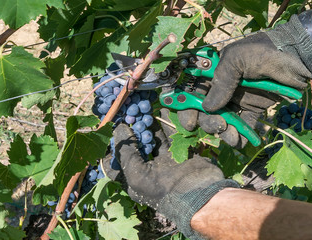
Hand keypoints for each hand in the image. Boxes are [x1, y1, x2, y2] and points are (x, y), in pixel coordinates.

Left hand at [112, 123, 238, 238]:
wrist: (199, 193)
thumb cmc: (163, 188)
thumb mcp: (136, 174)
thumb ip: (126, 152)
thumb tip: (119, 128)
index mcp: (135, 179)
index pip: (119, 162)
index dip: (114, 146)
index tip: (111, 130)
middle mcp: (149, 169)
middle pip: (137, 146)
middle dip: (133, 131)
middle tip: (129, 114)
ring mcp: (165, 161)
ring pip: (155, 139)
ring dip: (149, 125)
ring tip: (143, 109)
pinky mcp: (179, 153)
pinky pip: (171, 135)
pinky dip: (166, 123)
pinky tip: (161, 111)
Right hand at [179, 13, 311, 147]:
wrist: (298, 57)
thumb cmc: (264, 51)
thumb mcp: (237, 60)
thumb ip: (220, 82)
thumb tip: (208, 108)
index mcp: (212, 72)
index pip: (192, 92)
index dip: (187, 108)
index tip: (190, 123)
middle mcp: (222, 87)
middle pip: (206, 110)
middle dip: (209, 122)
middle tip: (219, 127)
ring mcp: (237, 98)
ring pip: (224, 120)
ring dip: (225, 132)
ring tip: (232, 138)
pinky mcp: (253, 107)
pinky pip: (244, 123)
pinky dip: (242, 134)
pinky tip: (242, 142)